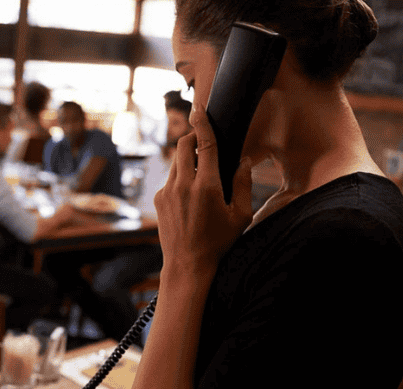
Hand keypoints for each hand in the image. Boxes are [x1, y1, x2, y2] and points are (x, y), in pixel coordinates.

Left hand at [154, 102, 253, 277]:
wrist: (188, 265)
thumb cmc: (219, 242)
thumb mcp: (240, 215)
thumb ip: (243, 185)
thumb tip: (243, 161)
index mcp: (206, 187)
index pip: (204, 145)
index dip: (202, 124)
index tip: (199, 108)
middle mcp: (183, 185)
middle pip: (182, 145)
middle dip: (192, 137)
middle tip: (203, 139)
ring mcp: (167, 192)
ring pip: (175, 161)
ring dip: (187, 158)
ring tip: (201, 174)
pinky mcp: (158, 199)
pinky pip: (170, 178)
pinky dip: (180, 177)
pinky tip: (191, 194)